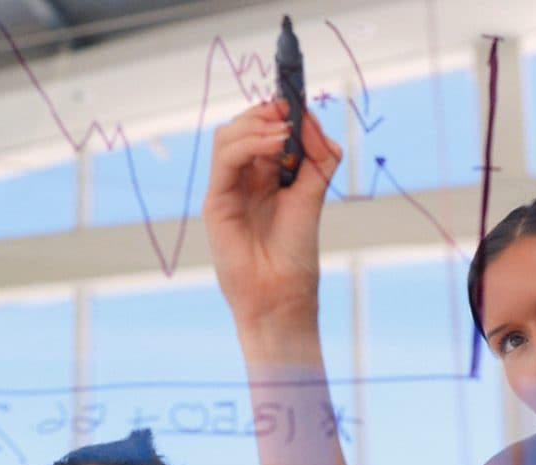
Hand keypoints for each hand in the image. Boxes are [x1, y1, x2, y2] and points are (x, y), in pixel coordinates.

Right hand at [203, 101, 342, 329]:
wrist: (281, 294)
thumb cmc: (296, 253)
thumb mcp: (315, 195)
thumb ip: (319, 158)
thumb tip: (310, 121)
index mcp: (265, 175)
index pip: (263, 129)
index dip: (278, 111)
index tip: (298, 100)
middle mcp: (244, 178)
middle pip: (242, 126)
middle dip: (266, 112)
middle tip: (290, 111)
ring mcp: (227, 188)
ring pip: (228, 136)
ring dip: (257, 125)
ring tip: (284, 133)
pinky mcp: (215, 201)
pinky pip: (225, 159)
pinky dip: (248, 143)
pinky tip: (275, 144)